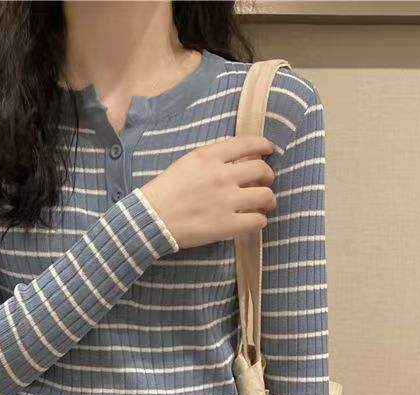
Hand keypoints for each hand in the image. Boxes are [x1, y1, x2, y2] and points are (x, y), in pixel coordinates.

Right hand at [139, 135, 276, 249]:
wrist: (150, 219)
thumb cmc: (164, 191)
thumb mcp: (185, 163)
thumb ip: (210, 159)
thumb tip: (235, 161)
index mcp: (210, 156)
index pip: (248, 144)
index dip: (263, 146)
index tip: (268, 151)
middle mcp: (222, 175)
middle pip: (261, 170)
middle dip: (267, 176)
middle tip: (264, 182)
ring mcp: (227, 201)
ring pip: (265, 196)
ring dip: (269, 200)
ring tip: (265, 204)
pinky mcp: (227, 224)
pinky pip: (257, 221)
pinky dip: (259, 220)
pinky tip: (254, 221)